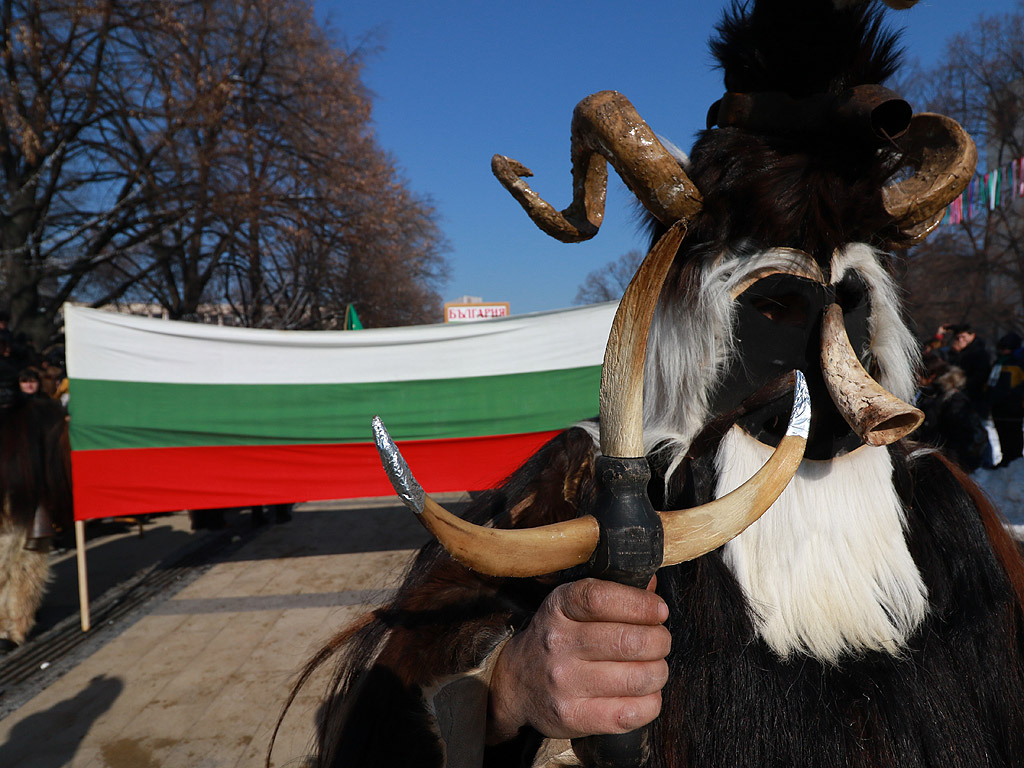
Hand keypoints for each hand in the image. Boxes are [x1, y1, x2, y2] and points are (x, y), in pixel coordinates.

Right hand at [486, 578, 670, 742]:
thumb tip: (653, 589)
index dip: (641, 604)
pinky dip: (651, 703)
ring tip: (653, 668)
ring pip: (638, 678)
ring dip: (658, 672)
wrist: (516, 682)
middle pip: (630, 641)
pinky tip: (643, 694)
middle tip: (659, 642)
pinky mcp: (572, 716)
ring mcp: (563, 682)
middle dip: (659, 641)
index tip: (659, 611)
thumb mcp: (571, 605)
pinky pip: (631, 713)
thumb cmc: (557, 639)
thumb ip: (613, 593)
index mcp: (559, 606)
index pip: (603, 598)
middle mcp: (558, 643)